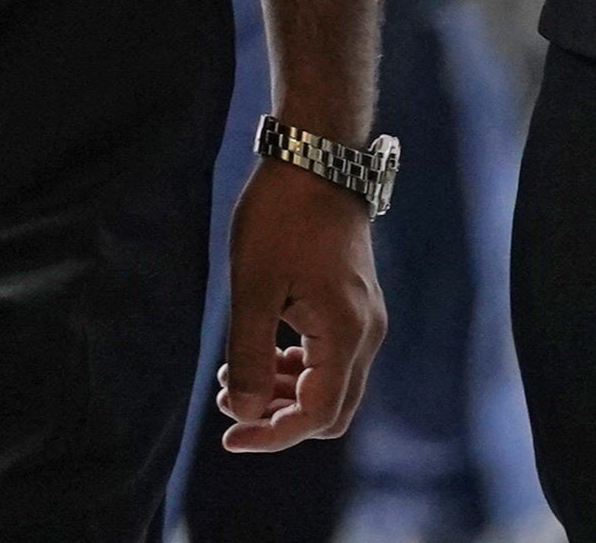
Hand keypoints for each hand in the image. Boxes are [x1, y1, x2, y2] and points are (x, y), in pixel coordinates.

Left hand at [215, 156, 384, 451]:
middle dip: (279, 419)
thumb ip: (250, 357)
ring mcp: (366, 319)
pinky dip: (299, 370)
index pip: (315, 416)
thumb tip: (246, 414)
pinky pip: (332, 360)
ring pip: (332, 387)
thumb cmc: (281, 218)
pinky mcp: (357, 306)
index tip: (228, 436)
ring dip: (286, 394)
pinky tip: (264, 353)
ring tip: (235, 376)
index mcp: (345, 333)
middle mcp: (367, 334)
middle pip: (331, 411)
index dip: (271, 436)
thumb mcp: (253, 288)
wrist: (316, 159)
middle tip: (230, 404)